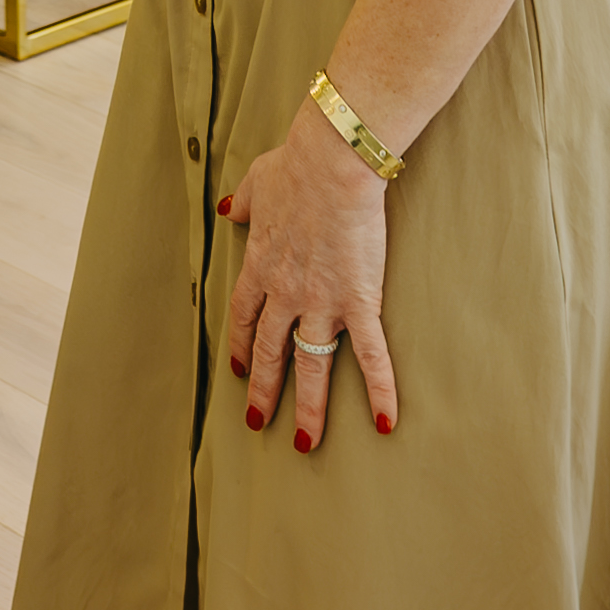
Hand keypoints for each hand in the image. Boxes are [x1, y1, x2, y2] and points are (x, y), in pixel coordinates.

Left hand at [223, 99, 396, 449]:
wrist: (330, 166)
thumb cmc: (295, 167)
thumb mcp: (255, 182)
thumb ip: (240, 202)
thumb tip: (225, 207)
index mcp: (259, 265)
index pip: (244, 316)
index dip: (241, 345)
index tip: (239, 370)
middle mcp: (284, 292)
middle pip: (270, 351)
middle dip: (263, 390)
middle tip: (258, 421)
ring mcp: (320, 301)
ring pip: (310, 365)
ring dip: (308, 408)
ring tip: (305, 444)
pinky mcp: (358, 302)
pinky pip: (370, 355)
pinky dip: (378, 390)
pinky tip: (383, 422)